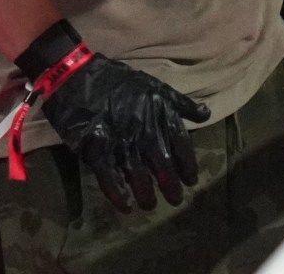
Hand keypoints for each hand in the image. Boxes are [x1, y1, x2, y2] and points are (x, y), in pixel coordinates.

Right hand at [17, 21, 205, 211]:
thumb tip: (206, 114)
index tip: (192, 180)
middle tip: (176, 201)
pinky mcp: (96, 150)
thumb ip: (181, 104)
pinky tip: (125, 206)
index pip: (182, 145)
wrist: (77, 77)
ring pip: (139, 174)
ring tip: (150, 206)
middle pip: (163, 164)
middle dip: (171, 185)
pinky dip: (118, 194)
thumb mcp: (156, 86)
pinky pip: (110, 177)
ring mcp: (121, 141)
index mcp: (161, 114)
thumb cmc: (119, 81)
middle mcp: (144, 131)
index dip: (188, 165)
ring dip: (146, 193)